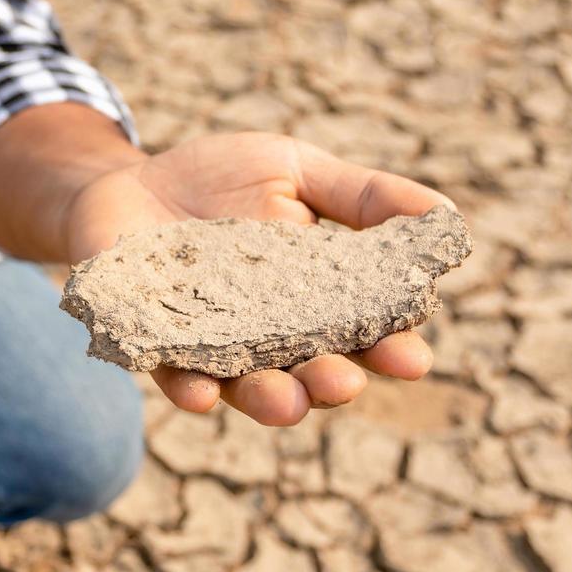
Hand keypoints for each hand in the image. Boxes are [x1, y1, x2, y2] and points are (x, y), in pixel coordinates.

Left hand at [64, 131, 456, 425]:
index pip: (362, 334)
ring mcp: (211, 347)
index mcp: (315, 301)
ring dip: (270, 400)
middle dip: (330, 383)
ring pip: (248, 389)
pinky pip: (173, 376)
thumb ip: (362, 194)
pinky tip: (200, 392)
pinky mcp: (153, 345)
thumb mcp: (294, 170)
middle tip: (344, 381)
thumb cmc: (219, 179)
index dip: (389, 348)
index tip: (413, 355)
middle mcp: (269, 337)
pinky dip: (189, 387)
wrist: (126, 180)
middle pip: (310, 374)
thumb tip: (445, 214)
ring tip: (286, 400)